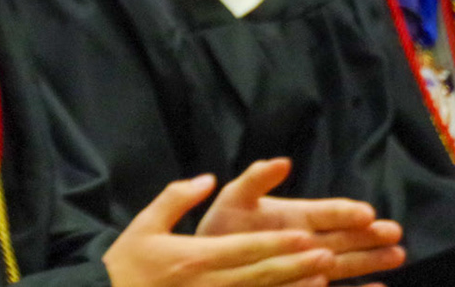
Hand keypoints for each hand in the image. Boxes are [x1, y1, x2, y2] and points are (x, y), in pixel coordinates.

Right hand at [103, 174, 337, 286]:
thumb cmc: (128, 264)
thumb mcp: (145, 224)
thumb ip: (176, 197)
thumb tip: (207, 178)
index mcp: (195, 257)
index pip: (244, 249)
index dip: (276, 243)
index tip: (304, 235)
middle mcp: (210, 283)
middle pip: (261, 274)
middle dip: (295, 265)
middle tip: (327, 254)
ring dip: (292, 286)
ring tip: (322, 276)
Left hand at [198, 159, 404, 282]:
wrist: (211, 262)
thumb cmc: (223, 226)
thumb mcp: (236, 197)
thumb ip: (257, 179)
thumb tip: (283, 161)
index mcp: (296, 215)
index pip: (327, 212)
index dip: (346, 212)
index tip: (366, 212)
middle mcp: (309, 240)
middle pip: (345, 237)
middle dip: (370, 235)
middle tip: (394, 232)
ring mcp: (310, 264)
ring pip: (346, 262)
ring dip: (371, 259)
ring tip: (398, 254)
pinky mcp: (304, 284)